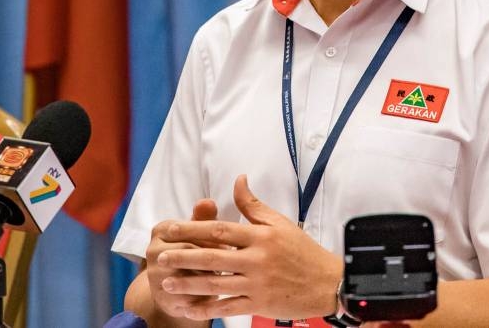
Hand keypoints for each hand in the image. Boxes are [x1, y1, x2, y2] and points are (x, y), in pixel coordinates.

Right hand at [145, 197, 221, 317]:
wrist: (175, 289)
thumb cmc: (194, 252)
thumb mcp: (200, 233)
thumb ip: (204, 217)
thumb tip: (208, 201)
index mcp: (162, 229)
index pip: (192, 230)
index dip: (214, 238)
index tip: (230, 244)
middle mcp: (153, 251)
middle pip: (191, 251)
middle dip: (214, 257)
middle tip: (233, 262)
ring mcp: (155, 275)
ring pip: (190, 274)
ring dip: (211, 277)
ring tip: (228, 278)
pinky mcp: (163, 297)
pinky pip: (189, 296)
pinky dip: (206, 296)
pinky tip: (219, 295)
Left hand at [156, 174, 343, 320]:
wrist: (328, 282)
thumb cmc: (302, 250)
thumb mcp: (280, 222)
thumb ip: (253, 204)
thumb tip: (238, 179)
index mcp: (260, 236)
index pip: (219, 230)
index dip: (191, 228)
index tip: (169, 229)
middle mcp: (257, 259)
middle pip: (212, 256)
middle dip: (183, 256)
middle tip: (160, 256)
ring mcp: (257, 283)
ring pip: (216, 284)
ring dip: (188, 284)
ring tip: (165, 283)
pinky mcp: (260, 304)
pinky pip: (228, 307)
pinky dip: (206, 309)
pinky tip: (188, 308)